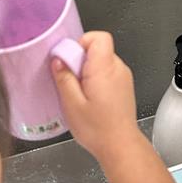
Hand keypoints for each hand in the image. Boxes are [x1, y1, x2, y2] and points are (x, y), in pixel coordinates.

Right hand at [52, 31, 140, 163]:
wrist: (120, 145)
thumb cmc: (97, 129)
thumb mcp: (71, 104)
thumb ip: (64, 78)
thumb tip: (58, 60)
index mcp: (105, 68)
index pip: (99, 37)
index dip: (82, 42)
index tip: (69, 59)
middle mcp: (118, 68)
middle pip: (98, 49)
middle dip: (80, 60)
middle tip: (71, 81)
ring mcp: (123, 76)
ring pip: (102, 61)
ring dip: (88, 71)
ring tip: (80, 94)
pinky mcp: (124, 85)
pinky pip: (107, 72)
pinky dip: (96, 79)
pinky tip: (89, 99)